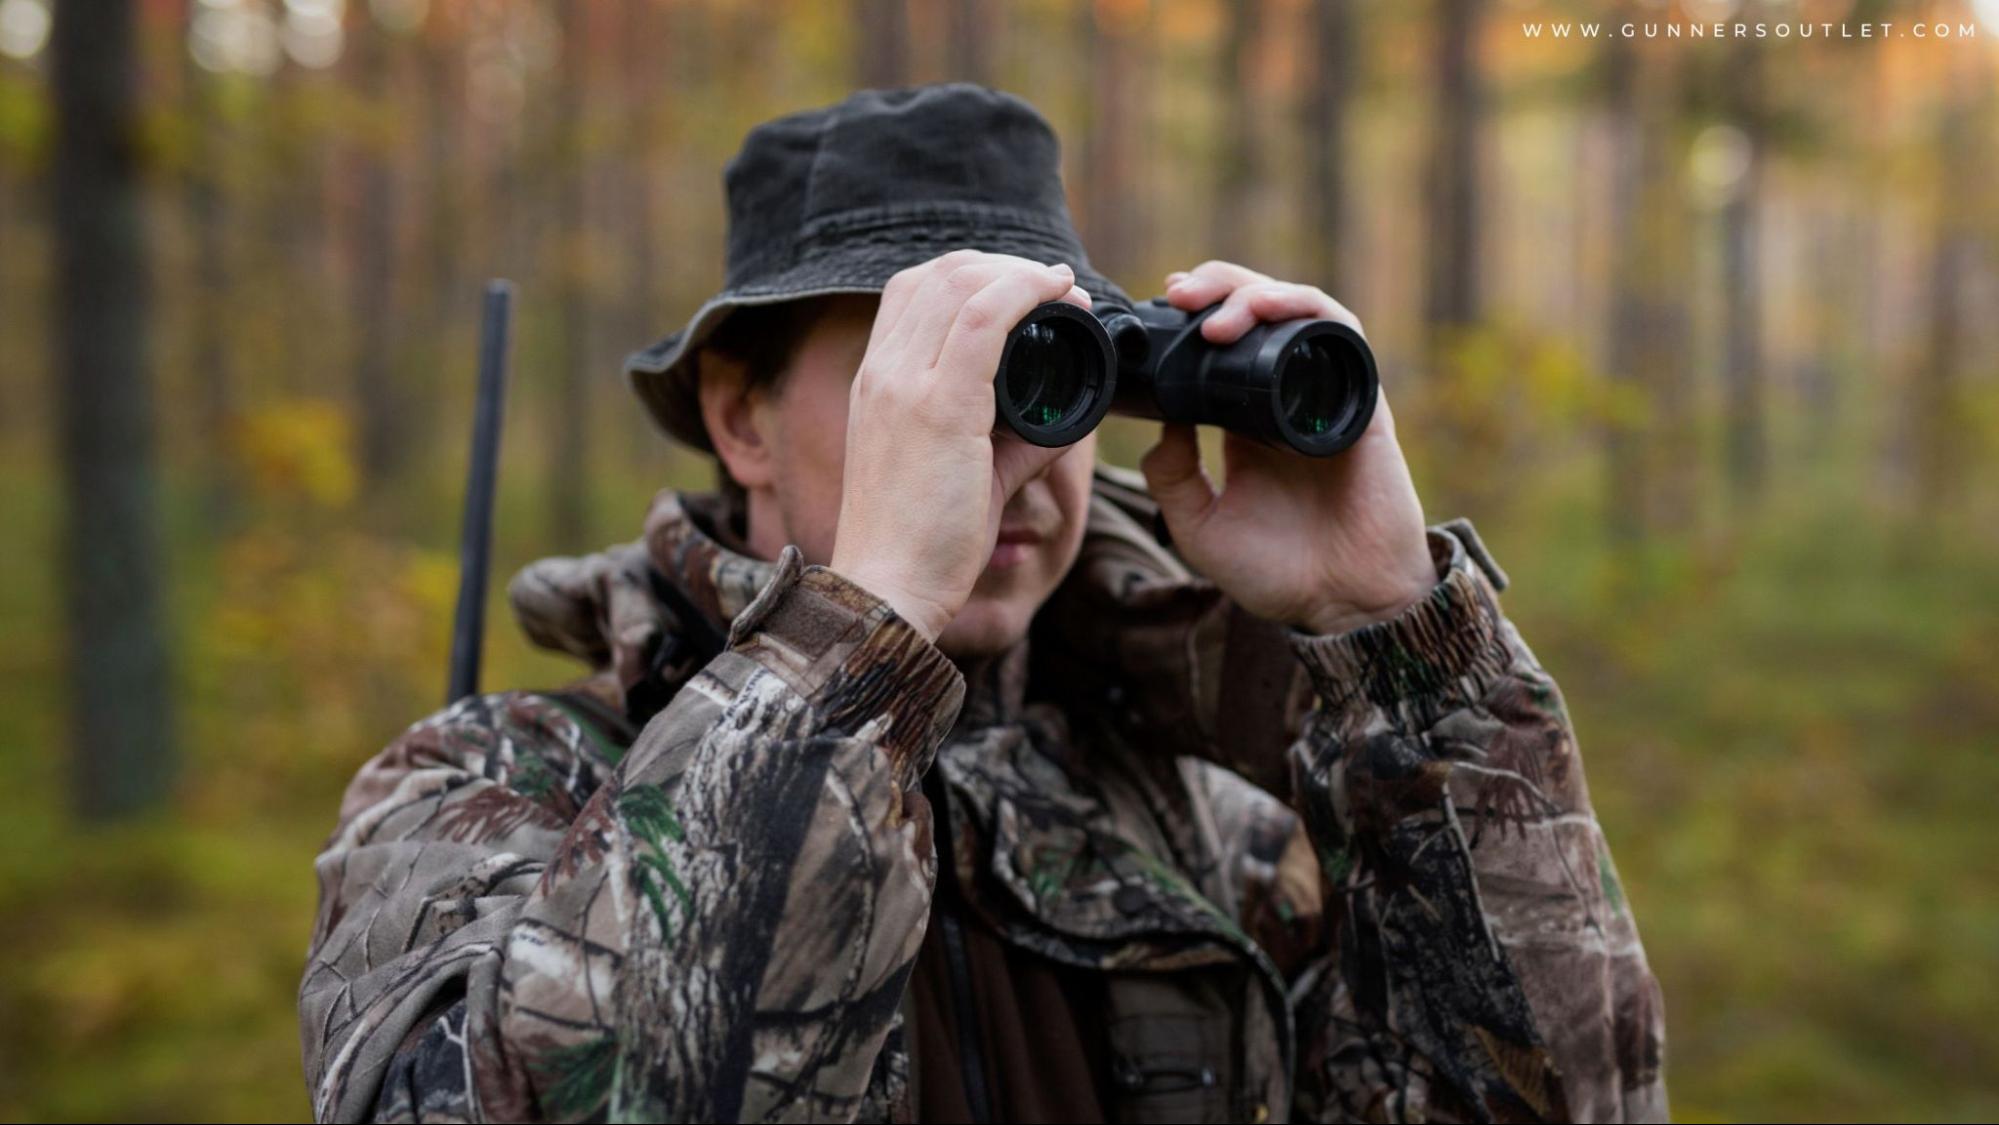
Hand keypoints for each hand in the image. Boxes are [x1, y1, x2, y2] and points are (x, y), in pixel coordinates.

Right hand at [830, 250, 1091, 639]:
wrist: (886, 590)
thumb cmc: (921, 544)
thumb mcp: (962, 475)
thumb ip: (1012, 445)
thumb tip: (1062, 424)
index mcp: (876, 382)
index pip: (913, 289)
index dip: (974, 273)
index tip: (1025, 290)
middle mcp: (881, 372)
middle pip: (939, 274)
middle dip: (1004, 265)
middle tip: (1054, 287)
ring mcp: (903, 385)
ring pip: (961, 284)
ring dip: (1021, 274)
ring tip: (1064, 290)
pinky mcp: (937, 407)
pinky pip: (983, 320)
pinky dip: (1025, 293)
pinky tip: (1058, 294)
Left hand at [1139, 260, 1435, 635]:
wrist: (1341, 605)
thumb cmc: (1276, 573)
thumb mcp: (1197, 526)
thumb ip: (1171, 475)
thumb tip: (1159, 419)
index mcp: (1247, 422)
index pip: (1225, 344)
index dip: (1196, 314)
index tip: (1160, 305)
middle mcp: (1287, 399)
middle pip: (1257, 313)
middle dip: (1217, 287)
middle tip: (1177, 293)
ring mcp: (1326, 395)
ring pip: (1297, 311)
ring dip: (1254, 294)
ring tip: (1213, 312)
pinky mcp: (1361, 401)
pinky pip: (1339, 334)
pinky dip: (1303, 309)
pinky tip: (1267, 311)